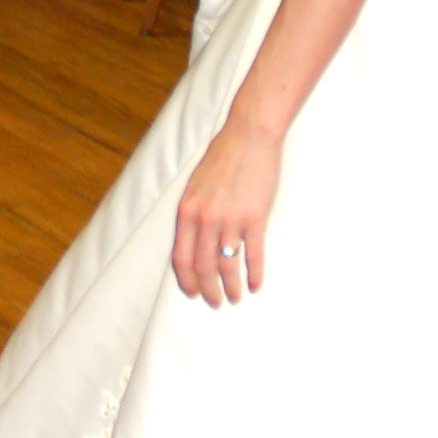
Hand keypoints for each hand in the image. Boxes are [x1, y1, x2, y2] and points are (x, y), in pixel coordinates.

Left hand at [172, 116, 279, 305]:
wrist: (249, 135)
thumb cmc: (223, 157)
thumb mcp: (197, 185)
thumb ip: (194, 213)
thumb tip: (195, 240)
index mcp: (187, 211)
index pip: (181, 257)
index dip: (187, 280)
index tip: (193, 293)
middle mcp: (205, 219)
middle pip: (203, 267)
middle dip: (208, 290)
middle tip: (215, 302)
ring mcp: (231, 220)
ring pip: (228, 266)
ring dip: (232, 287)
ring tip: (236, 297)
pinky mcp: (255, 218)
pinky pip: (253, 255)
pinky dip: (255, 274)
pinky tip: (256, 284)